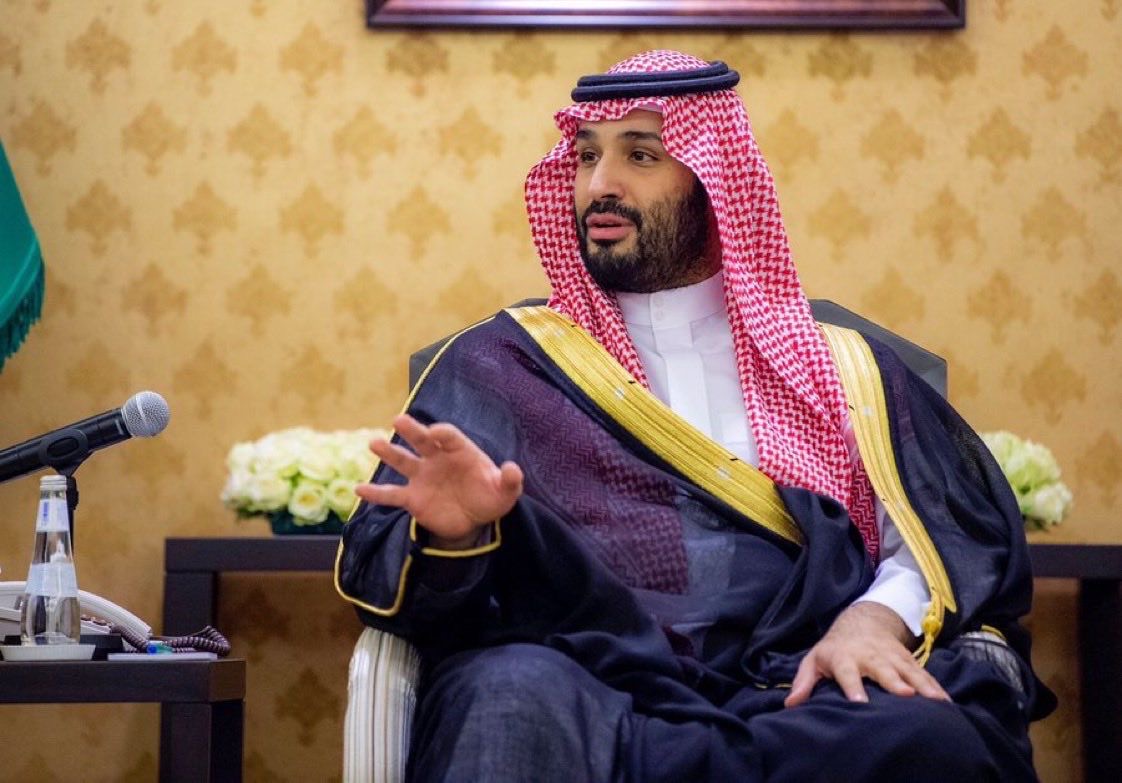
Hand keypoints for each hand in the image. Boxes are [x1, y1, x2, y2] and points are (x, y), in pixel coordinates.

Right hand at [355, 413, 523, 549]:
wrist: (474, 519)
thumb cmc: (490, 497)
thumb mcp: (506, 492)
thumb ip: (510, 480)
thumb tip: (512, 469)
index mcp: (461, 452)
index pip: (450, 437)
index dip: (443, 433)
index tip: (436, 432)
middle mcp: (438, 460)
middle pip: (423, 442)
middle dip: (412, 431)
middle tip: (398, 420)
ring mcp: (423, 477)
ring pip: (403, 462)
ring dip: (389, 453)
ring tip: (374, 443)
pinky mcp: (413, 498)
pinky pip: (392, 494)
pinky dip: (376, 493)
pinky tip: (359, 489)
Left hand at [783, 601, 949, 707]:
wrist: (862, 622)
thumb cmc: (834, 649)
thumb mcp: (814, 660)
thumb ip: (804, 682)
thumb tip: (791, 704)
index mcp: (844, 657)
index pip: (847, 672)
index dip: (853, 686)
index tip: (860, 703)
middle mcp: (870, 656)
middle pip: (883, 669)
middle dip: (894, 682)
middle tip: (905, 695)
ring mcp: (891, 657)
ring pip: (908, 671)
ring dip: (922, 686)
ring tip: (936, 702)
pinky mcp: (907, 660)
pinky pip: (923, 674)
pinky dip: (935, 687)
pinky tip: (946, 703)